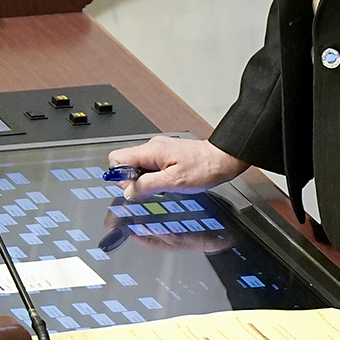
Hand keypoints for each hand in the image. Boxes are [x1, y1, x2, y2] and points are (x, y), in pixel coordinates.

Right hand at [107, 136, 246, 198]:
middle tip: (152, 189)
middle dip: (133, 181)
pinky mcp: (166, 156)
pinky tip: (168, 182)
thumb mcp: (175, 182)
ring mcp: (158, 151)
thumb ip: (148, 186)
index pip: (117, 159)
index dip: (120, 177)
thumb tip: (129, 192)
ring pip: (138, 168)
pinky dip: (154, 178)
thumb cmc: (205, 168)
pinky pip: (149, 168)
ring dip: (145, 181)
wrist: (223, 160)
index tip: (134, 188)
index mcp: (151, 150)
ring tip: (164, 185)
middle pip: (126, 165)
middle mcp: (152, 147)